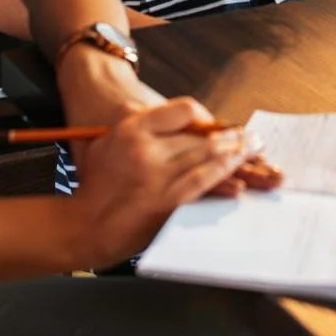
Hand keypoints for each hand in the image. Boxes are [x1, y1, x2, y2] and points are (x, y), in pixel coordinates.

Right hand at [70, 97, 250, 267]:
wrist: (83, 225)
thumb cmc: (96, 184)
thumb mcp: (107, 141)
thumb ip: (139, 127)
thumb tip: (177, 123)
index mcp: (132, 127)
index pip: (184, 110)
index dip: (205, 118)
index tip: (213, 126)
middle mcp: (146, 148)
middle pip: (201, 136)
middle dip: (231, 137)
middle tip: (250, 137)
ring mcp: (157, 175)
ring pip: (207, 158)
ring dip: (235, 154)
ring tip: (252, 151)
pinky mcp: (165, 202)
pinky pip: (202, 185)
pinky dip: (223, 179)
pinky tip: (238, 179)